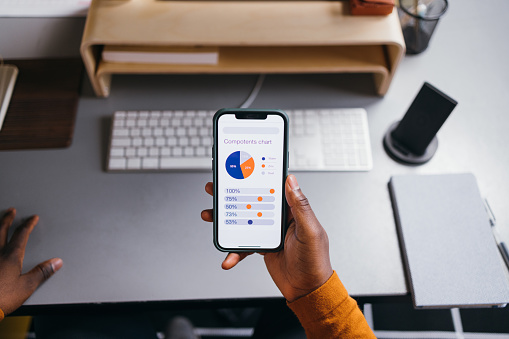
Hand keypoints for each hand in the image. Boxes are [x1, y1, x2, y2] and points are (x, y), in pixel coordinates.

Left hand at [0, 208, 62, 315]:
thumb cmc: (1, 298)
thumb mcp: (27, 286)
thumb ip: (42, 272)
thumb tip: (56, 262)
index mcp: (11, 256)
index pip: (21, 234)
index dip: (28, 224)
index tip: (32, 218)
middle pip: (1, 230)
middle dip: (7, 219)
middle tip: (10, 211)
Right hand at [201, 175, 332, 301]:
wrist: (307, 290)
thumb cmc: (315, 261)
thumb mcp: (310, 232)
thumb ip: (301, 207)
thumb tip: (292, 181)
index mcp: (292, 211)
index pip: (272, 189)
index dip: (255, 179)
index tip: (239, 171)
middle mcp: (279, 219)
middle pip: (252, 202)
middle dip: (232, 195)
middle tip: (215, 189)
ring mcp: (269, 233)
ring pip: (243, 222)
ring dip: (225, 220)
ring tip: (210, 215)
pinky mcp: (262, 247)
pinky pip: (244, 245)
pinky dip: (234, 252)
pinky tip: (228, 257)